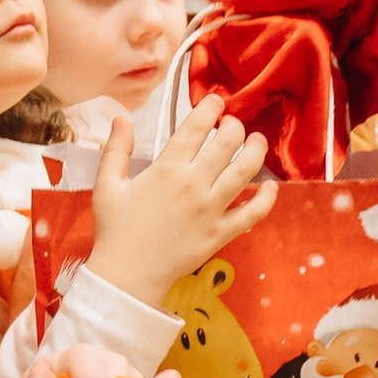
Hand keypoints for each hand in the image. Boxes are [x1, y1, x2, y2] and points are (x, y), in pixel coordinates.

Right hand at [87, 100, 273, 305]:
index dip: (210, 108)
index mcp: (166, 169)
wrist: (127, 275)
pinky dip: (267, 198)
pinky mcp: (221, 233)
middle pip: (227, 142)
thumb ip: (115, 149)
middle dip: (234, 125)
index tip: (214, 102)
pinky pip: (253, 213)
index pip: (196, 126)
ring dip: (256, 150)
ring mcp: (211, 209)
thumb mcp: (107, 185)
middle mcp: (193, 185)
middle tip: (231, 125)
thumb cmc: (116, 230)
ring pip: (246, 170)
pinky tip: (270, 186)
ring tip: (256, 142)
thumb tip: (120, 118)